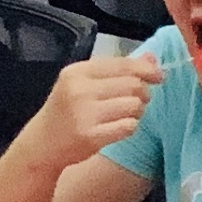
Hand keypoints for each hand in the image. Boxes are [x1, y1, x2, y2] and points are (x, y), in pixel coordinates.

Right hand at [40, 47, 169, 163]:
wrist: (42, 143)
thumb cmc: (65, 111)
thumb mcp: (83, 83)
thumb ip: (116, 70)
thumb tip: (151, 58)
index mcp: (76, 72)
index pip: (122, 64)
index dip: (146, 69)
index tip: (159, 75)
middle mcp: (79, 90)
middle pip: (133, 84)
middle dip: (143, 93)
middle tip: (137, 100)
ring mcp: (85, 114)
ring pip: (134, 105)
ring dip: (137, 111)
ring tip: (124, 114)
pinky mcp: (91, 136)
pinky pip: (128, 126)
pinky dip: (129, 127)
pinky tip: (117, 127)